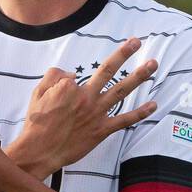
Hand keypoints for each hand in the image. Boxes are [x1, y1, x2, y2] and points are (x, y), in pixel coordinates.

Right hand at [16, 38, 157, 177]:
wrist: (40, 150)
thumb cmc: (37, 123)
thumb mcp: (37, 93)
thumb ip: (53, 76)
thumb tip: (70, 74)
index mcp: (69, 86)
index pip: (76, 75)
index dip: (67, 83)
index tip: (60, 95)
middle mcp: (86, 96)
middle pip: (108, 70)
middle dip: (124, 53)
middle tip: (137, 41)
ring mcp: (97, 113)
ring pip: (122, 90)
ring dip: (139, 76)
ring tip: (153, 64)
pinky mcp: (102, 130)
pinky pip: (124, 120)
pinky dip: (140, 113)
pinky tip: (153, 105)